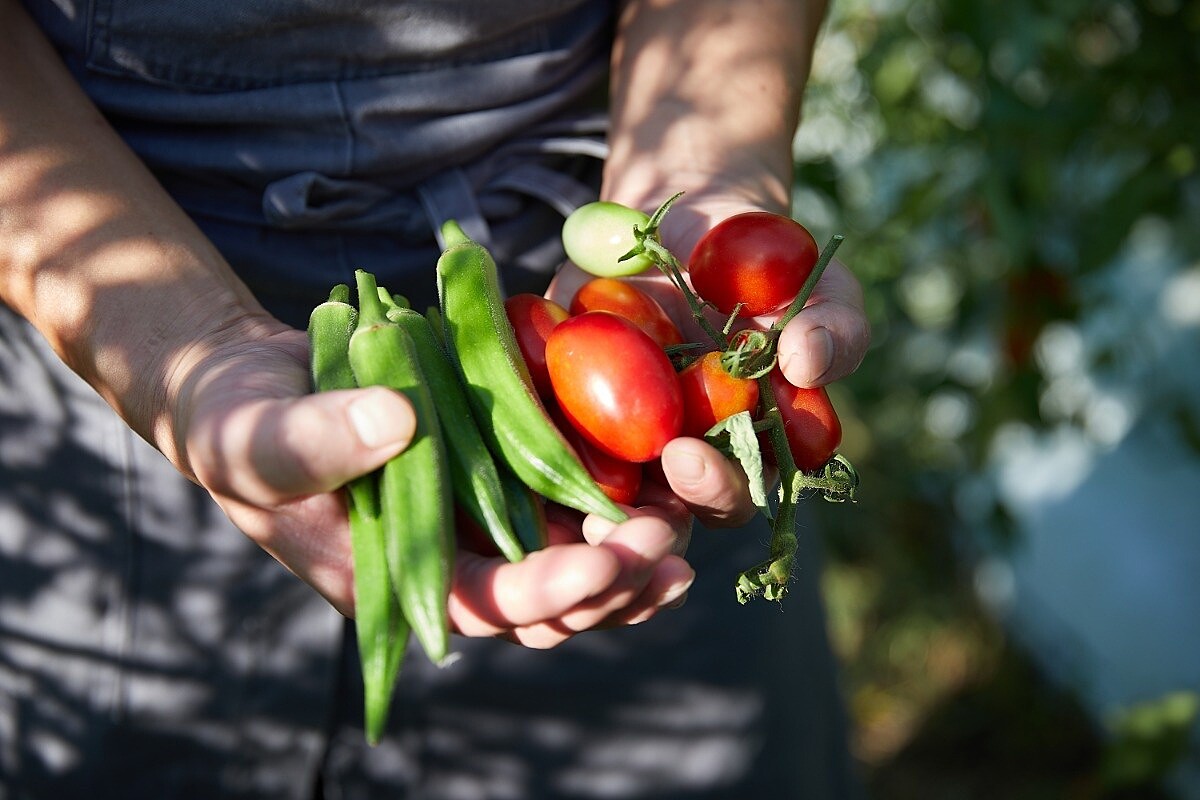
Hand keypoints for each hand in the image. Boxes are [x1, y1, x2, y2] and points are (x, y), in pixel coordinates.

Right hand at [173, 321, 692, 644]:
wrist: (258, 386)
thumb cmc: (237, 422)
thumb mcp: (253, 434)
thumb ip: (313, 440)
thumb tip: (397, 424)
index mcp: (394, 575)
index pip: (483, 603)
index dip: (547, 591)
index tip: (604, 559)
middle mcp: (449, 559)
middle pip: (548, 604)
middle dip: (612, 583)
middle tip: (666, 542)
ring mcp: (479, 519)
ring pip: (572, 567)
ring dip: (632, 561)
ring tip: (684, 534)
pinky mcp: (499, 475)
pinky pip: (569, 510)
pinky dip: (619, 508)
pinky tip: (666, 490)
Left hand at [546, 196, 870, 527]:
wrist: (700, 217)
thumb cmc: (773, 268)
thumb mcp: (820, 289)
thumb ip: (835, 329)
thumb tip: (809, 361)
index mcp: (738, 454)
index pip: (727, 497)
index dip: (709, 489)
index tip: (687, 455)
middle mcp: (671, 457)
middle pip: (651, 509)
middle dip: (631, 507)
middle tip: (590, 470)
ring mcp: (609, 430)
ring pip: (585, 481)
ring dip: (566, 484)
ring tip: (542, 465)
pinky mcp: (557, 395)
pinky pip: (532, 420)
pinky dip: (517, 419)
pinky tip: (495, 408)